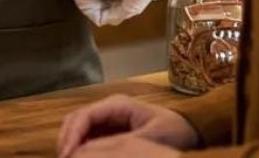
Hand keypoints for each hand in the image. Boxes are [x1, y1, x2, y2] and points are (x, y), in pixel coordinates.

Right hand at [57, 95, 198, 156]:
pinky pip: (89, 138)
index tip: (66, 157)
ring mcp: (109, 119)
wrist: (192, 132)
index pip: (84, 116)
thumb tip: (86, 152)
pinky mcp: (111, 131)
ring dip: (71, 145)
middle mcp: (109, 109)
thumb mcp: (149, 139)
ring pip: (79, 129)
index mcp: (118, 105)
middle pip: (76, 120)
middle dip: (66, 141)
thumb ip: (119, 145)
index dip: (71, 136)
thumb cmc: (175, 132)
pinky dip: (80, 148)